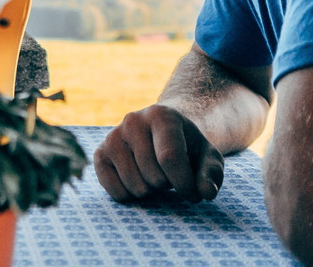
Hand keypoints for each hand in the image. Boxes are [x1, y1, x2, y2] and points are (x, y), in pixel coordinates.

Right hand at [94, 104, 223, 203]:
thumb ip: (211, 174)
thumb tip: (205, 192)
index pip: (170, 158)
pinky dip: (130, 196)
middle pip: (154, 176)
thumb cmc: (186, 147)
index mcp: (161, 116)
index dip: (185, 184)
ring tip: (154, 176)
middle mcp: (133, 121)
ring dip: (150, 192)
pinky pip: (114, 190)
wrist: (160, 133)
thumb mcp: (207, 156)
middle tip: (170, 175)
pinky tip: (138, 181)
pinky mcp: (100, 153)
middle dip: (168, 186)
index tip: (193, 193)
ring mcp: (113, 136)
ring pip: (135, 186)